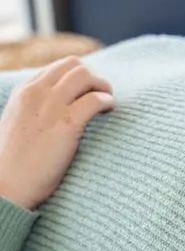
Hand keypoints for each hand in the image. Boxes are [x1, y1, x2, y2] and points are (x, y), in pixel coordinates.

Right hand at [0, 56, 114, 209]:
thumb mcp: (18, 123)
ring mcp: (51, 107)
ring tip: (108, 103)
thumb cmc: (15, 161)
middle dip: (94, 76)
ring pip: (86, 75)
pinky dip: (107, 101)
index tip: (88, 93)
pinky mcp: (66, 124)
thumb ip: (34, 109)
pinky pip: (95, 99)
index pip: (58, 67)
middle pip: (74, 65)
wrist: (8, 185)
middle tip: (101, 95)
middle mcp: (36, 93)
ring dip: (103, 86)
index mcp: (24, 92)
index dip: (78, 77)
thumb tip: (59, 106)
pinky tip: (108, 110)